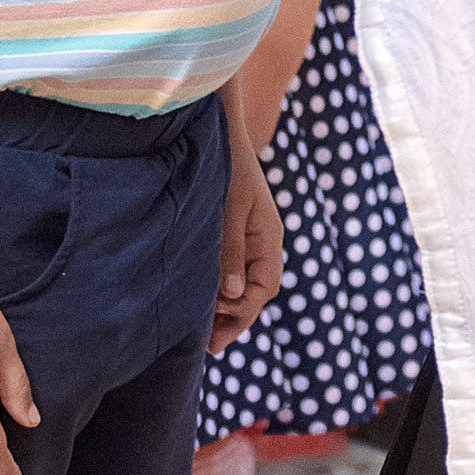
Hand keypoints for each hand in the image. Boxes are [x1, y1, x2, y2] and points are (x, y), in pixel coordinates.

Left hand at [212, 127, 284, 351]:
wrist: (222, 130)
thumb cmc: (227, 165)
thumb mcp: (228, 209)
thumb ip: (230, 251)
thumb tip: (231, 295)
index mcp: (269, 236)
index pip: (264, 288)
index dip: (242, 314)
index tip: (215, 334)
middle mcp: (266, 240)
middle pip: (257, 291)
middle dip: (235, 319)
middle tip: (208, 344)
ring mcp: (253, 235)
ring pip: (247, 281)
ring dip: (228, 305)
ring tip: (204, 327)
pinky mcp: (238, 230)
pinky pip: (237, 268)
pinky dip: (223, 287)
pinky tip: (205, 297)